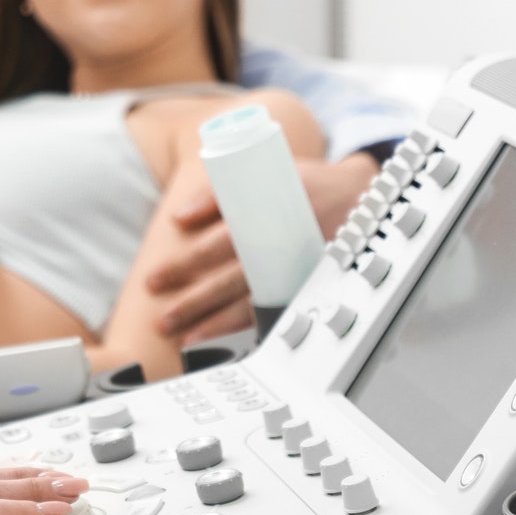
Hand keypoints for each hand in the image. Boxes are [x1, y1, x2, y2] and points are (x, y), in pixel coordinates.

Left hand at [145, 152, 378, 343]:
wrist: (360, 197)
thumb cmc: (304, 184)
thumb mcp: (263, 173)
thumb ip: (217, 193)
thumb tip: (179, 217)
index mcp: (267, 218)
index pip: (219, 245)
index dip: (186, 263)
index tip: (156, 279)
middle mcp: (279, 250)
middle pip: (229, 281)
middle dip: (193, 301)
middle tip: (162, 318)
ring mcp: (293, 273)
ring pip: (249, 304)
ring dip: (214, 323)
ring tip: (182, 336)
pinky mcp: (302, 288)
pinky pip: (272, 314)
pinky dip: (245, 330)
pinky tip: (222, 341)